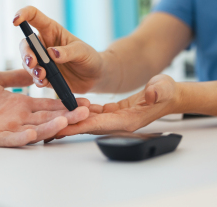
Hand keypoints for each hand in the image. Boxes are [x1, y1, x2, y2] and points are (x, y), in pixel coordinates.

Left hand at [0, 70, 89, 146]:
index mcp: (17, 104)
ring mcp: (6, 128)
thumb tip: (33, 67)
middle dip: (67, 115)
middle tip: (87, 111)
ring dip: (53, 126)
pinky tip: (40, 132)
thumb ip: (14, 76)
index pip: (46, 104)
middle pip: (47, 118)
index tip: (82, 100)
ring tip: (70, 119)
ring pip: (36, 130)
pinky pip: (14, 139)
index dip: (64, 103)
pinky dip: (28, 137)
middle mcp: (16, 117)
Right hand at [14, 6, 103, 93]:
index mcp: (51, 30)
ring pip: (27, 62)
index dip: (23, 15)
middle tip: (32, 62)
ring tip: (42, 76)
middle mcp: (43, 44)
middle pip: (25, 44)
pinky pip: (34, 77)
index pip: (34, 17)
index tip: (15, 21)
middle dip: (26, 53)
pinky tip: (43, 82)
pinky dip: (37, 80)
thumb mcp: (82, 52)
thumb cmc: (89, 57)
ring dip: (31, 69)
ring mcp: (42, 61)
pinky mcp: (44, 75)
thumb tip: (51, 53)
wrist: (95, 77)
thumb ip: (68, 52)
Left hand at [56, 75, 177, 135]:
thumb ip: (157, 91)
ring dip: (71, 119)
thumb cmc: (167, 92)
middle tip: (47, 127)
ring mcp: (115, 118)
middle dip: (68, 126)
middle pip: (88, 126)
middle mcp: (118, 122)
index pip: (99, 125)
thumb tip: (150, 94)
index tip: (62, 128)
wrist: (169, 95)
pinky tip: (67, 106)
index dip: (79, 126)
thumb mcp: (164, 88)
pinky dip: (79, 111)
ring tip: (51, 118)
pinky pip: (92, 113)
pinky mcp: (113, 112)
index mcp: (128, 120)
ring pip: (88, 120)